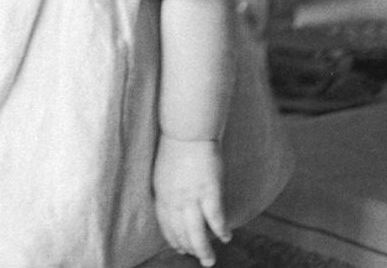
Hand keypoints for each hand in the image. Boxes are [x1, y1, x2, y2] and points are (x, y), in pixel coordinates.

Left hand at [153, 134, 229, 266]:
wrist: (188, 131)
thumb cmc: (176, 147)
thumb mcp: (164, 172)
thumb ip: (167, 191)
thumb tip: (173, 205)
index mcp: (162, 193)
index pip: (166, 224)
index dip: (173, 239)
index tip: (179, 248)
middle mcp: (175, 200)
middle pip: (181, 233)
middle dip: (189, 248)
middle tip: (198, 257)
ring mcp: (192, 197)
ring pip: (196, 233)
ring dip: (203, 250)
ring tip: (209, 260)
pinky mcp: (210, 192)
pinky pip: (215, 219)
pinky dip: (220, 231)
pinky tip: (225, 237)